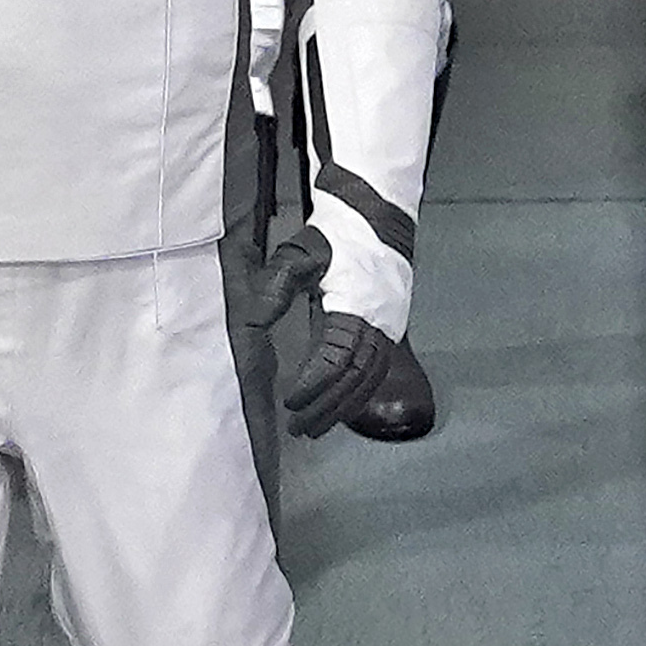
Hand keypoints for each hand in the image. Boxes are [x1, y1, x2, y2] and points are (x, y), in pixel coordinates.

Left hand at [250, 221, 441, 441]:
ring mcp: (390, 328)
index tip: (291, 400)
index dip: (315, 384)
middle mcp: (380, 323)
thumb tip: (255, 319)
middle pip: (356, 379)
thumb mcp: (299, 254)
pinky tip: (339, 406)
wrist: (376, 217)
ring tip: (315, 426)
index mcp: (358, 307)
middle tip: (299, 427)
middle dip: (327, 407)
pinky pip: (376, 371)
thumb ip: (276, 286)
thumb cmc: (336, 235)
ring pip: (369, 379)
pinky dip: (357, 393)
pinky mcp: (390, 329)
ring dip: (343, 406)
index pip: (338, 359)